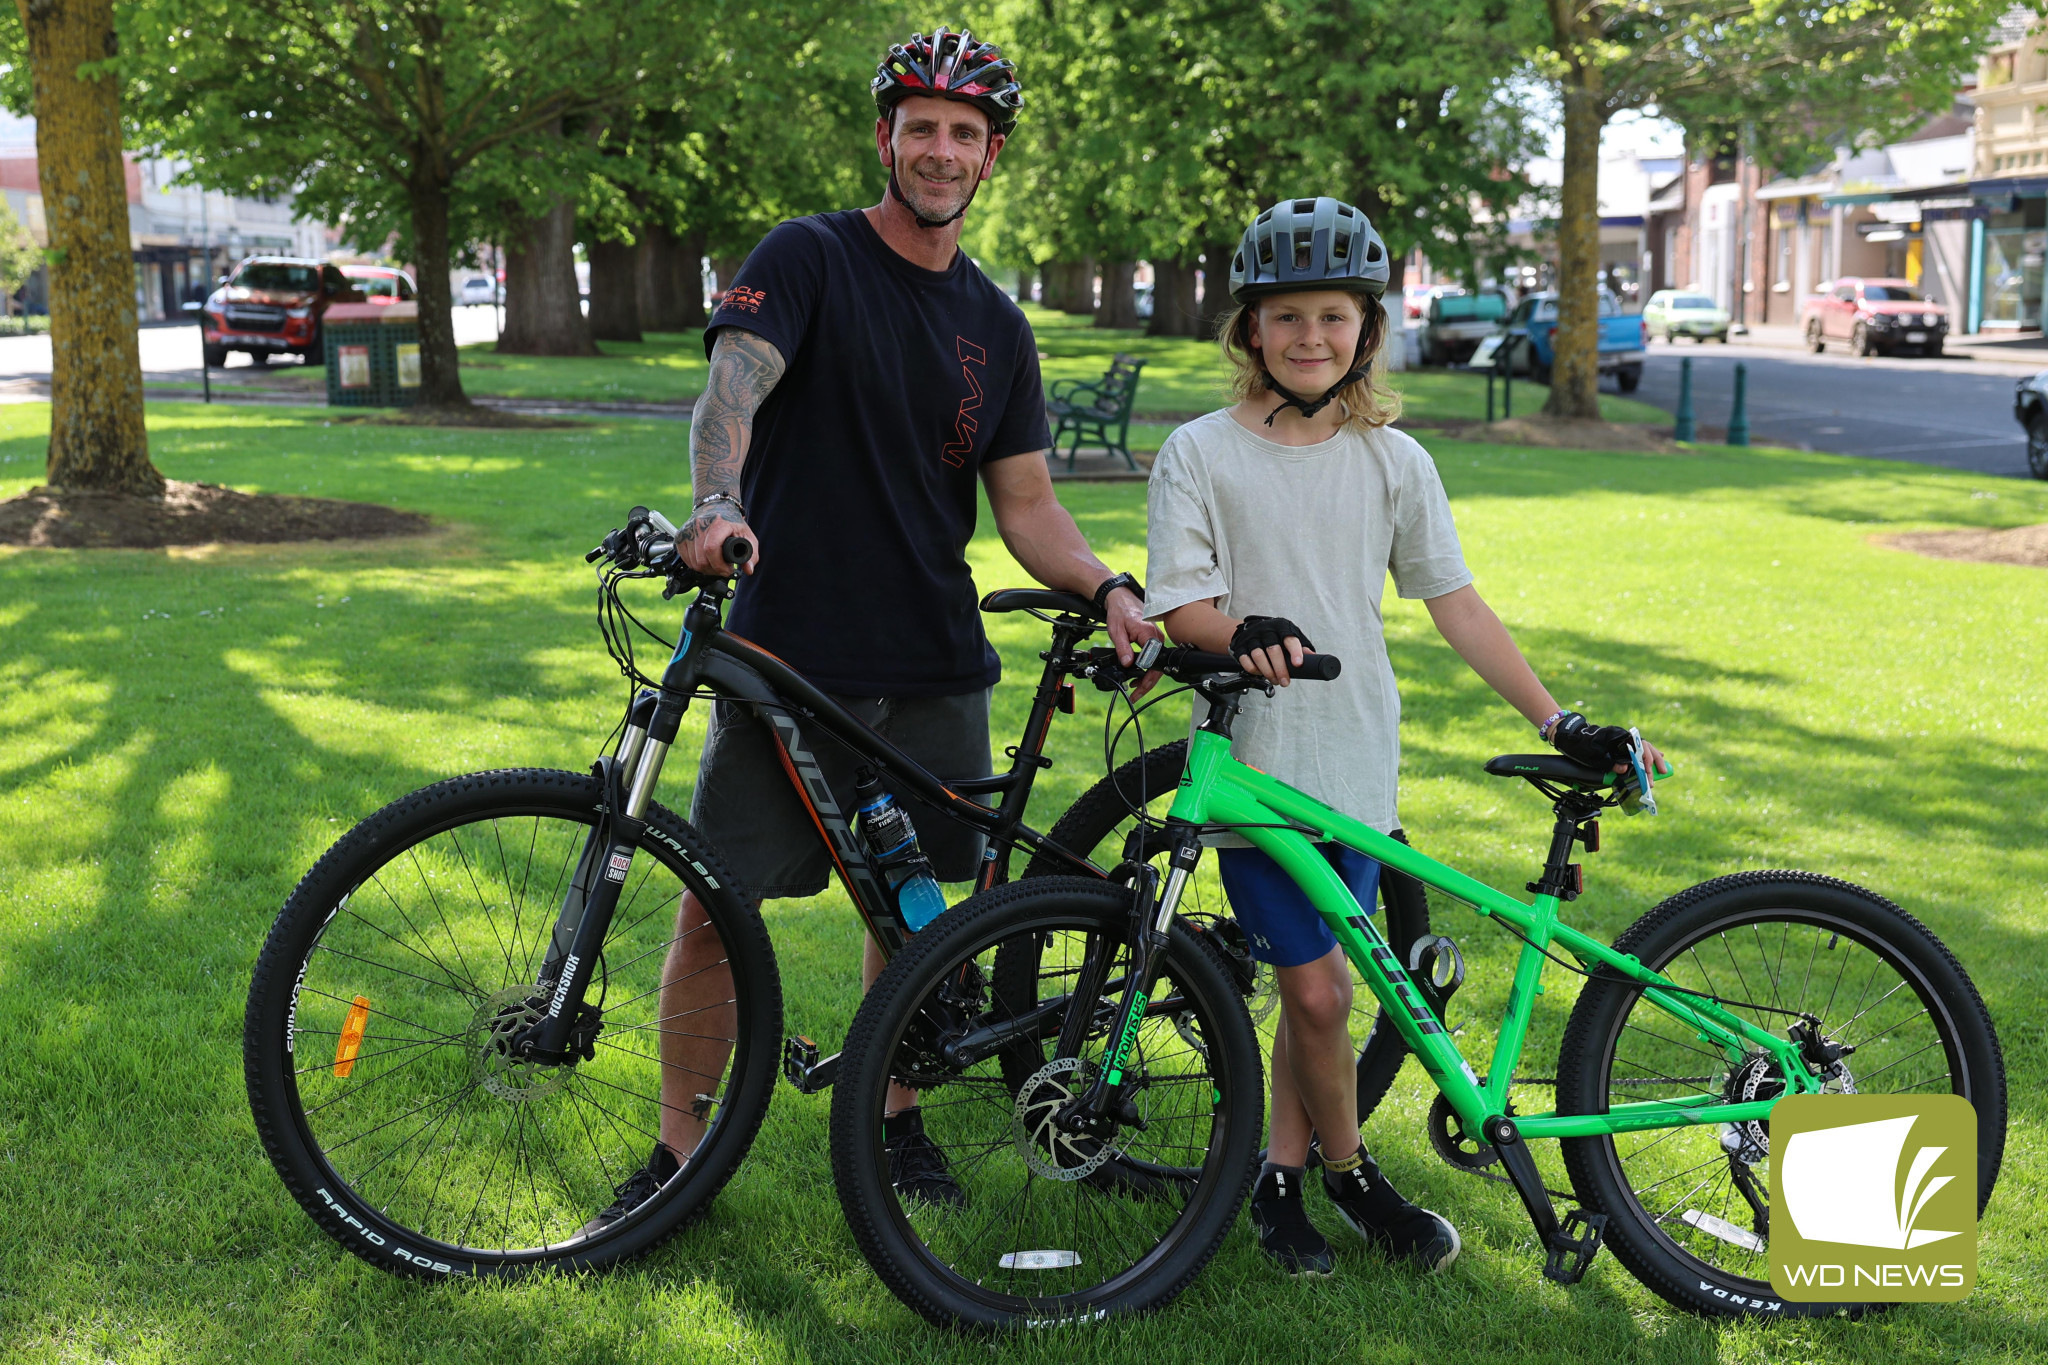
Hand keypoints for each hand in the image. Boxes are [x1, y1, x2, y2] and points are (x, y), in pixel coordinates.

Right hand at [678, 507, 757, 575]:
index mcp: (717, 523)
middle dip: (714, 570)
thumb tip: (748, 570)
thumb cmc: (732, 522)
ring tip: (716, 564)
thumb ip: (752, 554)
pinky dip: (695, 564)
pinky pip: (685, 559)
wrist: (715, 506)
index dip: (719, 565)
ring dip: (705, 569)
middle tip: (723, 569)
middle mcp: (699, 525)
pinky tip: (706, 561)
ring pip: (693, 563)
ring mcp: (687, 530)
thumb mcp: (747, 535)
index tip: (729, 570)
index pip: (711, 549)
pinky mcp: (680, 536)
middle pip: (701, 560)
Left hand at [1103, 586, 1162, 698]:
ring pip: (1156, 665)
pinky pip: (1154, 659)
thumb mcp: (1117, 632)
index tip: (1136, 688)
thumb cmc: (1120, 612)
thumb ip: (1122, 649)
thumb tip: (1127, 664)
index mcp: (1148, 635)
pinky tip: (1137, 677)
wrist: (1122, 600)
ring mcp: (1157, 640)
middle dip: (1147, 684)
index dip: (1145, 678)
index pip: (1152, 662)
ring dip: (1147, 679)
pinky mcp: (1154, 641)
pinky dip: (1147, 670)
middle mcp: (1157, 638)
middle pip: (1157, 667)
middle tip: (1136, 695)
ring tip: (1135, 689)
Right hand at [1230, 615, 1313, 687]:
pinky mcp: (1241, 645)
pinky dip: (1253, 670)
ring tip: (1274, 680)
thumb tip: (1313, 659)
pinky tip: (1260, 673)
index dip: (1295, 652)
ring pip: (1258, 656)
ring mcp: (1252, 637)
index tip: (1298, 664)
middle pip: (1273, 650)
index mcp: (1282, 627)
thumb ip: (1301, 647)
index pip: (1290, 639)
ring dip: (1267, 672)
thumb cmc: (1275, 634)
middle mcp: (1266, 630)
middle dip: (1280, 669)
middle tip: (1285, 682)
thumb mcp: (1290, 636)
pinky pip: (1245, 660)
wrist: (1251, 628)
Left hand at [1550, 712, 1668, 776]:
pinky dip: (1648, 753)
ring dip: (1654, 758)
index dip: (1645, 761)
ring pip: (1644, 747)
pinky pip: (1639, 748)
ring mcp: (1623, 739)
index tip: (1648, 773)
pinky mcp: (1621, 743)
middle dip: (1654, 761)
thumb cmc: (1581, 746)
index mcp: (1618, 736)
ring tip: (1663, 769)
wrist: (1571, 737)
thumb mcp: (1593, 757)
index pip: (1638, 747)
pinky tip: (1659, 757)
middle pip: (1645, 746)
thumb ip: (1610, 763)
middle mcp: (1623, 736)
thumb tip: (1625, 769)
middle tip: (1662, 773)